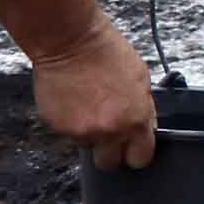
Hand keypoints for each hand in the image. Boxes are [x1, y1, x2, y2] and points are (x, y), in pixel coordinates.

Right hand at [30, 16, 157, 170]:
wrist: (69, 40)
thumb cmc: (106, 51)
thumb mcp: (141, 78)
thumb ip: (143, 109)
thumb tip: (145, 126)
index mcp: (134, 121)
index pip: (141, 158)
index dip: (136, 153)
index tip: (133, 148)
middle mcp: (108, 132)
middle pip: (110, 164)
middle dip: (110, 151)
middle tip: (108, 131)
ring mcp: (81, 132)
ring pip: (87, 146)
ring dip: (89, 133)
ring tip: (88, 105)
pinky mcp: (58, 127)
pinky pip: (68, 134)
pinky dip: (70, 122)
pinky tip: (73, 100)